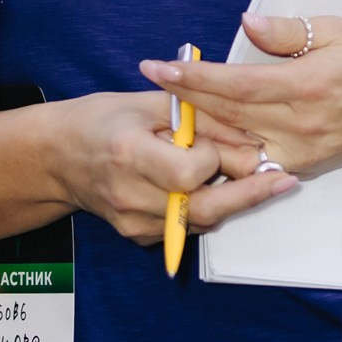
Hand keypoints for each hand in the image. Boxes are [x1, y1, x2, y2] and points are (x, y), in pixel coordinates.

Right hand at [44, 91, 296, 247]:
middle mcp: (130, 196)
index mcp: (128, 154)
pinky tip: (211, 188)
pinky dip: (205, 208)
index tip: (219, 141)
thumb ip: (198, 119)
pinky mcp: (139, 237)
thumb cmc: (102, 121)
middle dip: (249, 193)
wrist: (58, 158)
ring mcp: (133, 223)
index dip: (213, 156)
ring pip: (201, 220)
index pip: (188, 171)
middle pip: (203, 207)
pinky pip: (187, 227)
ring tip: (255, 180)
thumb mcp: (148, 104)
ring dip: (230, 200)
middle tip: (284, 180)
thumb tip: (248, 137)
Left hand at [139, 13, 341, 176]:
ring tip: (171, 110)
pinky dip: (228, 151)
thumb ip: (288, 31)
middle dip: (187, 98)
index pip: (235, 84)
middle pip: (228, 114)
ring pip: (235, 143)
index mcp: (306, 86)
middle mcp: (299, 123)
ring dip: (201, 129)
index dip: (195, 77)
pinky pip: (256, 161)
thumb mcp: (336, 31)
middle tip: (156, 83)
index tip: (163, 68)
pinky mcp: (304, 165)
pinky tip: (206, 139)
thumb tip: (250, 25)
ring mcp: (300, 150)